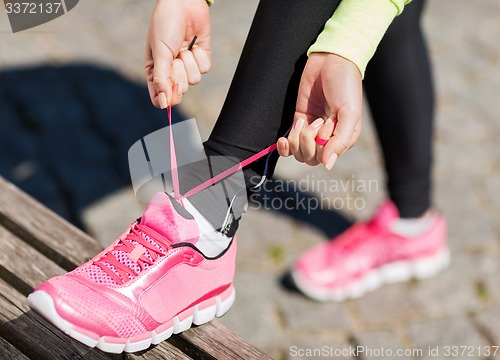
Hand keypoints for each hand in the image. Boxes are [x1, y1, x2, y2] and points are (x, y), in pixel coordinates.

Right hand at [145, 0, 210, 107]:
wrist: (183, 3)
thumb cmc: (165, 24)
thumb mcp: (160, 52)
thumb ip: (161, 78)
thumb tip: (163, 103)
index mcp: (156, 70)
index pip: (160, 96)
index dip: (165, 100)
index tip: (168, 99)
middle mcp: (171, 71)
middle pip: (179, 91)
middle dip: (179, 76)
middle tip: (175, 59)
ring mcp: (187, 65)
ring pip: (193, 81)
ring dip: (189, 63)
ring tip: (183, 47)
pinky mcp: (201, 58)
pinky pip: (204, 69)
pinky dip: (200, 57)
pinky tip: (194, 44)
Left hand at [277, 53, 362, 168]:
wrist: (331, 61)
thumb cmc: (345, 86)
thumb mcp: (349, 113)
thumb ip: (340, 141)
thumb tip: (327, 165)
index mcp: (343, 139)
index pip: (325, 158)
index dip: (321, 145)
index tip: (326, 124)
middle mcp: (328, 138)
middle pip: (310, 159)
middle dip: (308, 142)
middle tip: (316, 120)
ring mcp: (312, 131)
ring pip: (298, 153)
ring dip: (297, 140)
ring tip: (306, 121)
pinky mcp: (299, 121)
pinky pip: (289, 145)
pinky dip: (285, 145)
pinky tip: (284, 138)